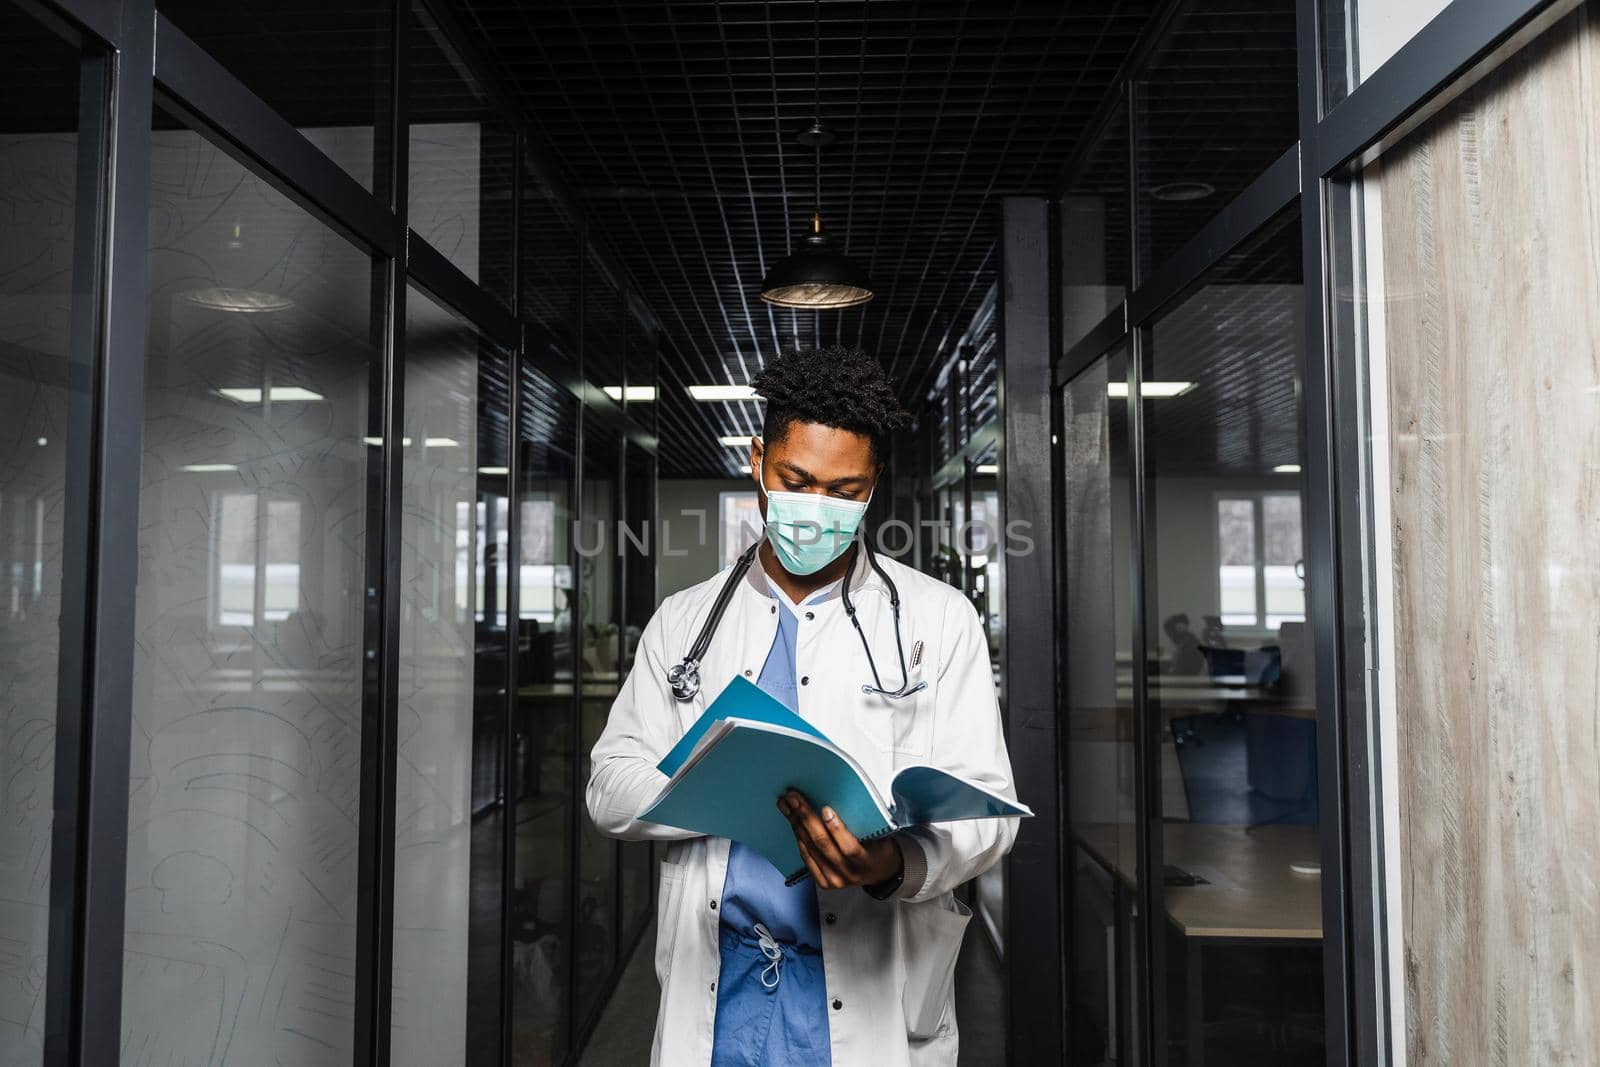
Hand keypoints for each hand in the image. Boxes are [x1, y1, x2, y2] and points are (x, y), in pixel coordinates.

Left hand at [777, 788, 902, 889]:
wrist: (879, 874)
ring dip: (796, 824)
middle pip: (822, 844)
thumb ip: (864, 825)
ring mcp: (834, 880)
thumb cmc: (879, 850)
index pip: (849, 847)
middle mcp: (848, 873)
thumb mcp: (881, 837)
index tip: (826, 809)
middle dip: (806, 818)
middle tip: (795, 799)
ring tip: (787, 806)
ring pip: (810, 849)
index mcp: (865, 862)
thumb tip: (844, 799)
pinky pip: (806, 857)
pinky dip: (799, 838)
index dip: (836, 829)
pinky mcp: (823, 882)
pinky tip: (793, 823)